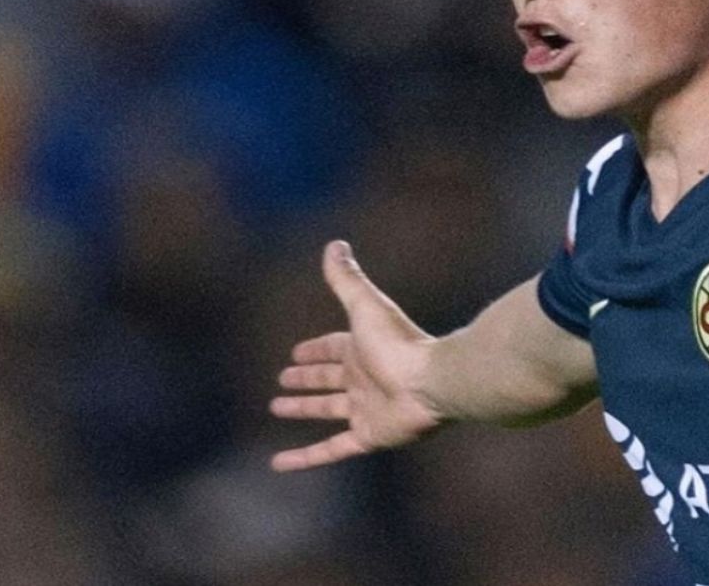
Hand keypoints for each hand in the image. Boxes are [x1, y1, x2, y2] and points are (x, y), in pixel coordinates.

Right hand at [270, 241, 442, 471]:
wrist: (432, 382)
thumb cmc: (399, 343)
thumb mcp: (366, 307)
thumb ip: (347, 279)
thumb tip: (334, 244)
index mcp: (364, 349)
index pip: (334, 347)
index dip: (315, 349)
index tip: (295, 351)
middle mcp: (365, 379)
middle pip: (330, 378)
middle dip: (308, 376)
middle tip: (283, 378)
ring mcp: (367, 409)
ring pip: (328, 409)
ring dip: (304, 408)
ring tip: (276, 407)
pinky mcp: (369, 436)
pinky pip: (330, 450)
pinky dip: (304, 457)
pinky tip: (278, 463)